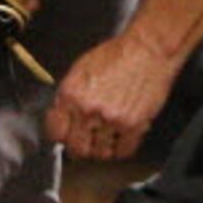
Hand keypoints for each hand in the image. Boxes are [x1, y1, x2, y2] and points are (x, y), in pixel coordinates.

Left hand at [48, 32, 184, 160]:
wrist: (147, 49)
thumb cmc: (116, 55)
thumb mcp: (80, 70)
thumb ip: (69, 95)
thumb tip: (61, 116)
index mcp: (70, 94)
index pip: (55, 131)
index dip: (61, 137)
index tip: (66, 137)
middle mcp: (87, 110)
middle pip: (77, 148)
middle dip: (81, 149)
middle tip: (87, 143)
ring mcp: (110, 119)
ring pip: (101, 153)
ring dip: (103, 150)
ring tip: (106, 142)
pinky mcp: (134, 124)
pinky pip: (124, 151)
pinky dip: (122, 149)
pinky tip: (123, 140)